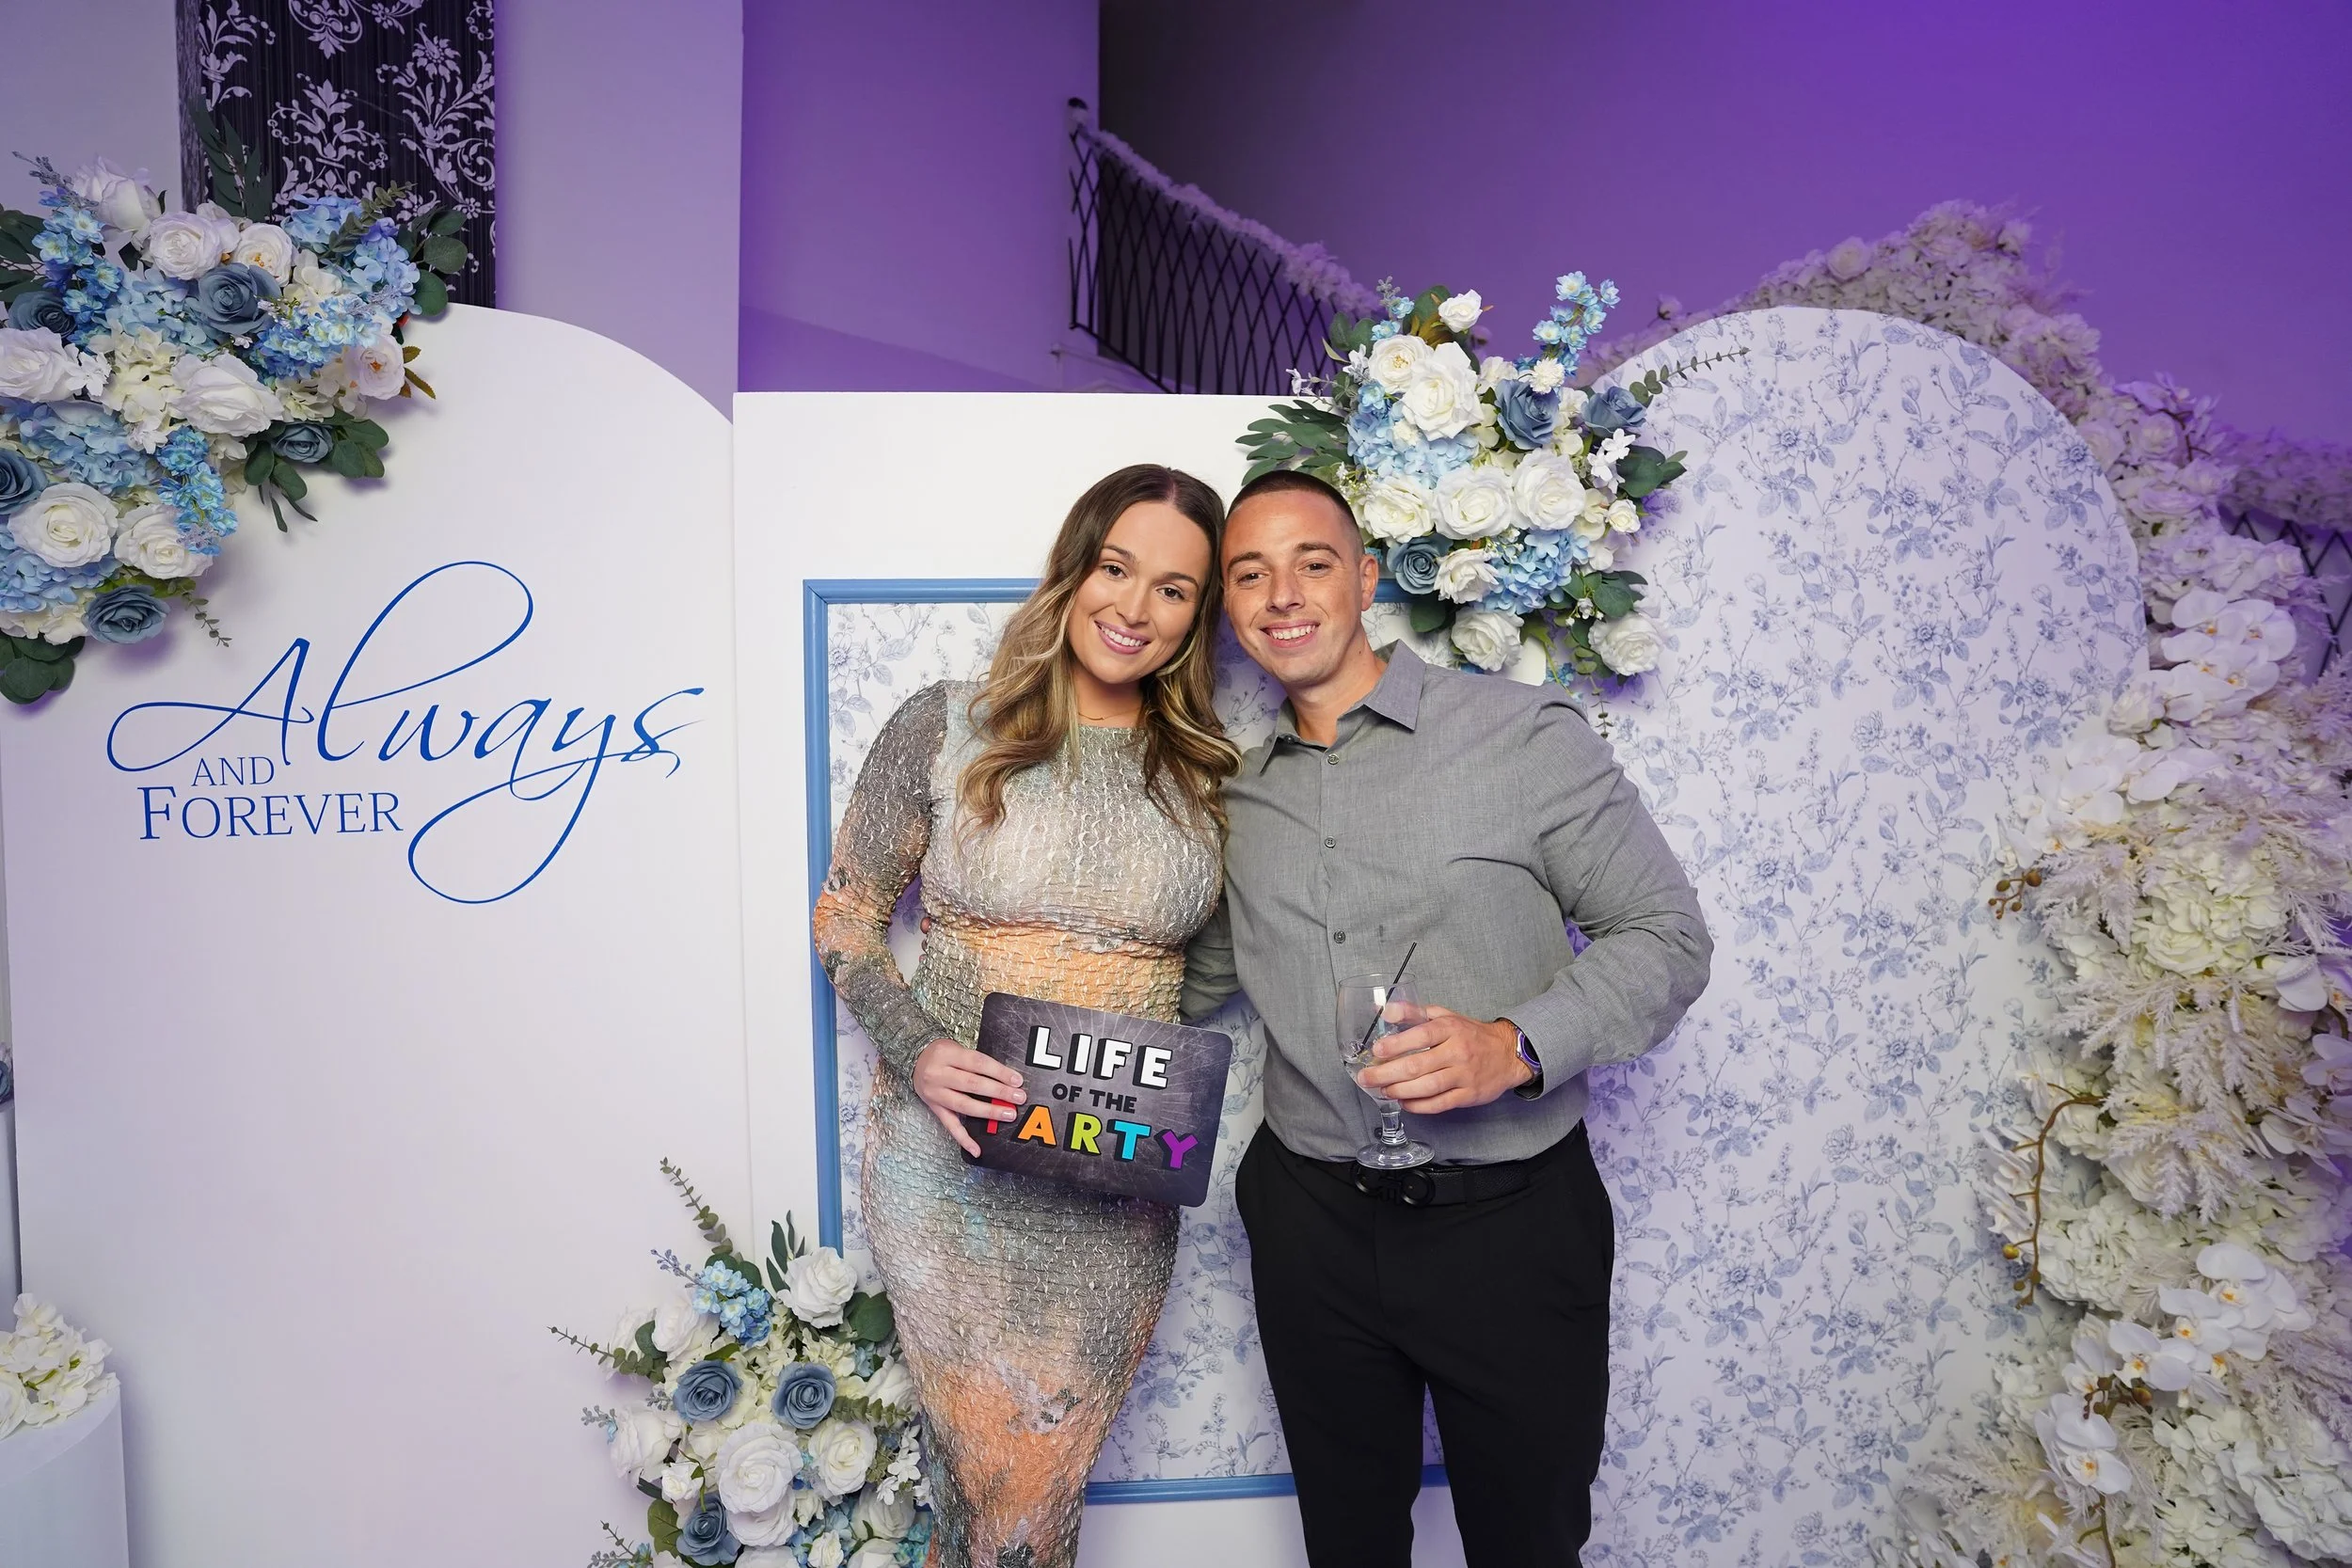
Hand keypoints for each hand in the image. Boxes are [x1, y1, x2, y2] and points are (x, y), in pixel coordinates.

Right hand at [912, 1039, 1026, 1156]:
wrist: (914, 1061)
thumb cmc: (941, 1054)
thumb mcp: (956, 1048)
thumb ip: (977, 1062)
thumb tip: (1007, 1078)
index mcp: (946, 1054)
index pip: (978, 1063)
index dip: (999, 1072)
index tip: (1017, 1080)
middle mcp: (938, 1074)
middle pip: (973, 1084)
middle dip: (998, 1091)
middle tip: (1018, 1097)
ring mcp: (935, 1093)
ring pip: (964, 1105)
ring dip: (988, 1111)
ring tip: (1008, 1114)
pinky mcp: (934, 1108)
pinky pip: (950, 1125)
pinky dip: (964, 1139)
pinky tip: (977, 1149)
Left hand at [1354, 1005, 1532, 1114]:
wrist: (1508, 1054)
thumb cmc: (1472, 1035)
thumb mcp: (1446, 1016)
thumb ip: (1415, 1013)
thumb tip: (1386, 1011)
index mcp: (1451, 1029)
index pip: (1421, 1035)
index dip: (1397, 1044)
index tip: (1377, 1050)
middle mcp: (1458, 1052)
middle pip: (1418, 1065)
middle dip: (1387, 1074)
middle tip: (1366, 1078)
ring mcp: (1464, 1075)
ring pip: (1427, 1087)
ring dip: (1400, 1091)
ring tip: (1383, 1090)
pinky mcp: (1468, 1095)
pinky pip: (1440, 1104)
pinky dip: (1419, 1106)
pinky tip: (1404, 1102)